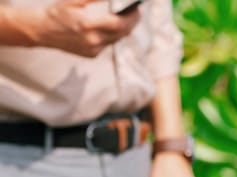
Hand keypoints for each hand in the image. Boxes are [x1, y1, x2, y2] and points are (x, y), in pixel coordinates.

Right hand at [25, 0, 140, 56]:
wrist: (41, 30)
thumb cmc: (57, 12)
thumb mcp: (74, 0)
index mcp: (87, 25)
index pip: (120, 23)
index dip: (132, 16)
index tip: (138, 8)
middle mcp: (92, 40)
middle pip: (122, 32)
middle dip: (132, 22)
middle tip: (136, 12)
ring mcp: (92, 49)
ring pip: (117, 39)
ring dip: (124, 29)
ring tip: (127, 18)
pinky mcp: (91, 55)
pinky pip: (109, 44)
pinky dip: (113, 36)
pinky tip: (111, 27)